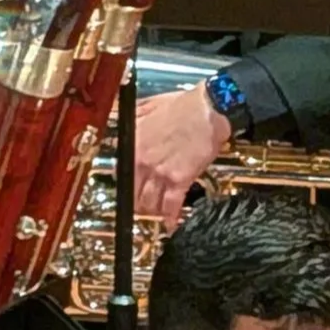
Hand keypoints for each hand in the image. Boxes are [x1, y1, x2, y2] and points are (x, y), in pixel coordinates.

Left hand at [131, 84, 232, 223]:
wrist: (207, 109)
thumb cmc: (182, 106)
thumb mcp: (148, 105)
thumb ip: (133, 118)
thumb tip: (123, 121)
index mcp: (134, 144)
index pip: (121, 175)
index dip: (126, 187)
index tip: (130, 192)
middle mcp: (143, 162)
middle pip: (134, 196)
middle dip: (138, 205)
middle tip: (144, 208)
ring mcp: (161, 173)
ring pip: (150, 204)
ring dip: (153, 212)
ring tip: (157, 215)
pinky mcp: (180, 180)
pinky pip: (171, 206)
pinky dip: (170, 218)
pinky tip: (170, 224)